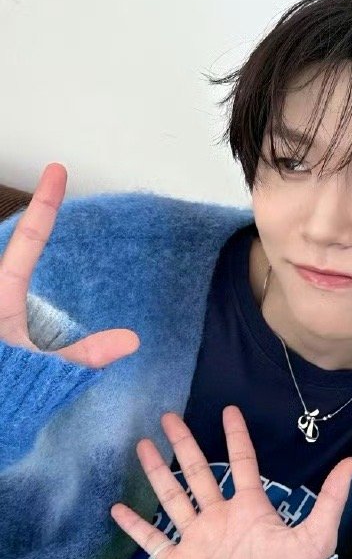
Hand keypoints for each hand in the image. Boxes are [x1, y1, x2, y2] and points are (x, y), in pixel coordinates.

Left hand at [0, 162, 137, 365]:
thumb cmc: (5, 388)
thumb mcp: (42, 371)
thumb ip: (84, 356)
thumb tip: (131, 339)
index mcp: (2, 297)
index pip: (29, 242)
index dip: (44, 205)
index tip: (55, 170)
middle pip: (13, 252)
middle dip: (32, 225)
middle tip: (49, 194)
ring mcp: (2, 314)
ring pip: (10, 276)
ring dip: (25, 258)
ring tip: (43, 234)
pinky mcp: (5, 328)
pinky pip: (11, 291)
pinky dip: (19, 282)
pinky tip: (29, 301)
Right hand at [111, 404, 351, 558]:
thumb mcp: (316, 536)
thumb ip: (331, 498)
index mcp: (251, 508)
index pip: (243, 464)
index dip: (236, 437)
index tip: (229, 411)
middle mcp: (221, 518)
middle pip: (199, 472)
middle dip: (185, 444)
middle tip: (168, 417)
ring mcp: (198, 538)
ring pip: (173, 497)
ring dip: (157, 472)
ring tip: (142, 446)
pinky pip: (153, 541)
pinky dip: (134, 526)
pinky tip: (117, 509)